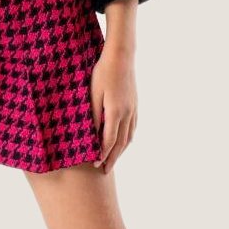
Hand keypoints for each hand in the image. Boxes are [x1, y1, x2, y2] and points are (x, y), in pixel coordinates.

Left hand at [89, 47, 137, 172]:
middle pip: (120, 143)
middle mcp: (127, 114)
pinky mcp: (135, 104)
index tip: (95, 164)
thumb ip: (94, 117)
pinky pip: (132, 127)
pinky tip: (124, 142)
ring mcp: (133, 109)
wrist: (121, 57)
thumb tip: (93, 136)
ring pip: (128, 137)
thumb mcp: (94, 95)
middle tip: (104, 170)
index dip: (102, 155)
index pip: (108, 141)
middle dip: (112, 158)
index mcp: (115, 112)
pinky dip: (127, 139)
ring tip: (113, 159)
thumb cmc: (103, 74)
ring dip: (121, 150)